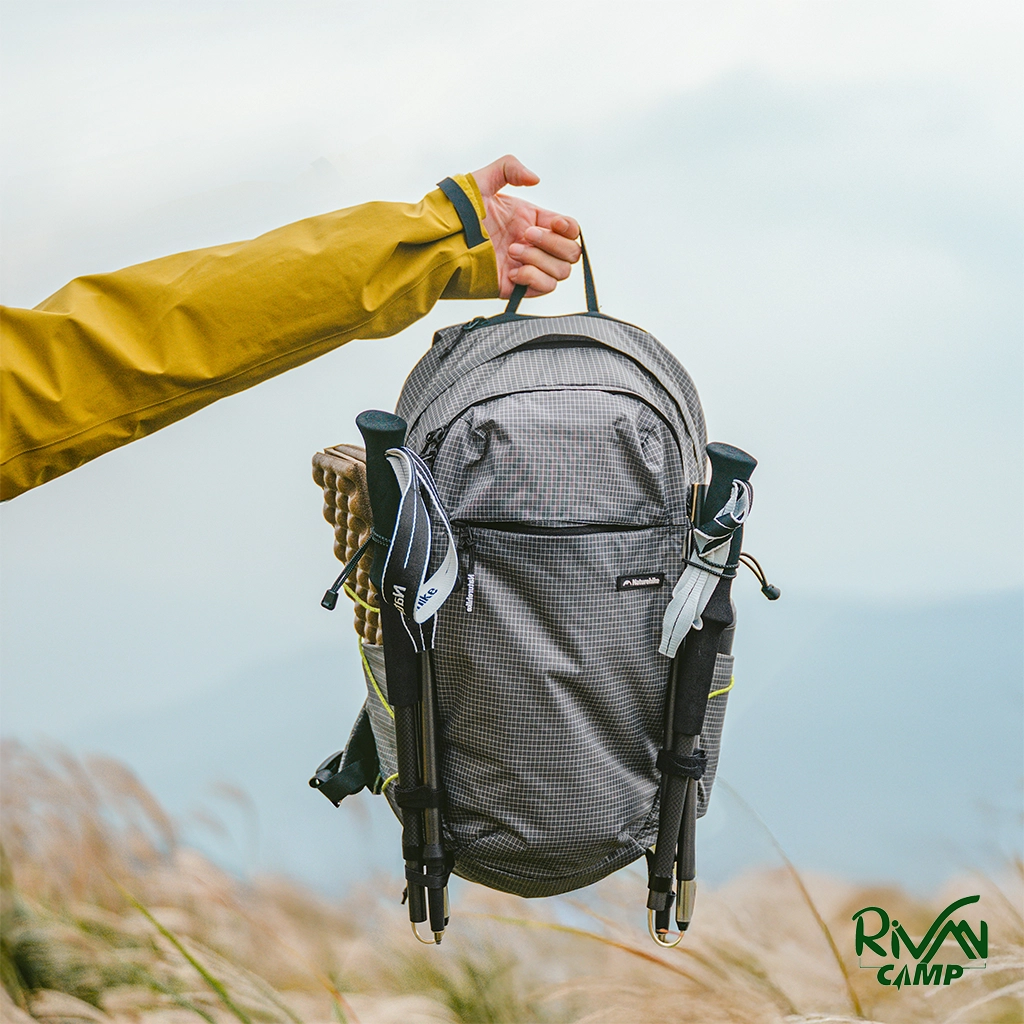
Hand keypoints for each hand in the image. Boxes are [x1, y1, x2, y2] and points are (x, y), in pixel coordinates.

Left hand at [472, 155, 580, 298]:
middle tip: (522, 235)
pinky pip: (544, 289)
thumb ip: (509, 168)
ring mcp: (526, 267)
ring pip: (560, 273)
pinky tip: (511, 271)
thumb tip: (535, 179)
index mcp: (533, 221)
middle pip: (571, 253)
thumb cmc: (458, 212)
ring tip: (512, 251)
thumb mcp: (483, 180)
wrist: (440, 240)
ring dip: (539, 261)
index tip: (553, 222)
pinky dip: (532, 279)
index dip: (568, 228)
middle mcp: (534, 245)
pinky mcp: (516, 287)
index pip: (570, 229)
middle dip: (551, 243)